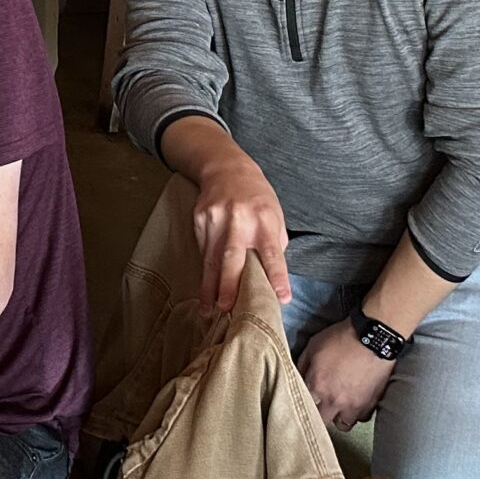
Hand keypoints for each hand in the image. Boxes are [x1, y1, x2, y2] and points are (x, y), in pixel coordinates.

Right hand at [190, 151, 290, 311]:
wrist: (226, 167)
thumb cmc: (257, 197)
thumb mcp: (274, 215)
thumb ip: (274, 245)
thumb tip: (271, 279)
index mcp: (265, 220)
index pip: (273, 253)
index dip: (277, 276)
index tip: (281, 298)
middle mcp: (239, 219)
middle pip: (232, 257)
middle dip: (229, 285)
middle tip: (227, 309)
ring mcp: (216, 218)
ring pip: (211, 258)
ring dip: (209, 287)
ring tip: (209, 311)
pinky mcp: (199, 218)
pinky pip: (202, 250)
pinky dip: (204, 271)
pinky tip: (205, 288)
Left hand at [298, 319, 397, 431]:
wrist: (373, 338)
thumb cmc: (340, 338)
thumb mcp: (313, 345)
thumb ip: (302, 364)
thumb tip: (296, 377)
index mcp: (317, 386)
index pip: (303, 404)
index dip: (301, 402)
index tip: (303, 400)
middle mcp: (334, 401)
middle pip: (321, 422)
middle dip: (318, 415)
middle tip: (319, 406)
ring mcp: (354, 405)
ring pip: (343, 425)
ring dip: (338, 417)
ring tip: (338, 406)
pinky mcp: (371, 405)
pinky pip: (361, 418)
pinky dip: (357, 413)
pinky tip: (354, 403)